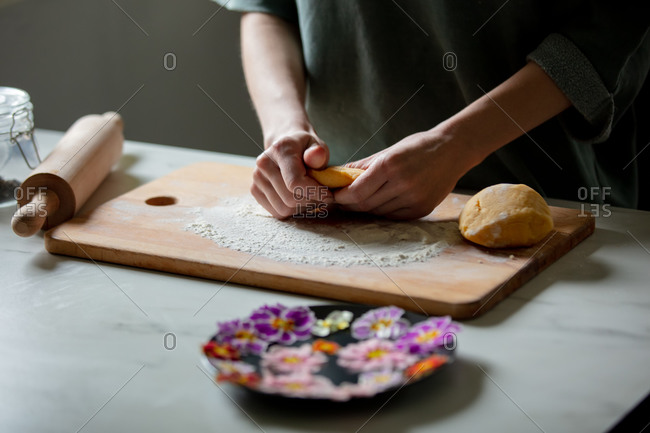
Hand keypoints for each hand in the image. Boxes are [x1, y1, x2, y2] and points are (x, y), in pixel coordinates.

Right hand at [251, 130, 333, 218]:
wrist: (286, 147)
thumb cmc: (305, 148)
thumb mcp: (317, 146)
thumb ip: (319, 153)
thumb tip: (316, 155)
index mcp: (280, 149)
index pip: (295, 182)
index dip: (314, 193)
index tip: (328, 195)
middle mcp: (264, 163)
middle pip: (290, 198)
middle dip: (311, 201)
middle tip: (322, 195)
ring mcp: (257, 177)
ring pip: (284, 208)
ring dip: (302, 207)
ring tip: (310, 196)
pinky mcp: (254, 190)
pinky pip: (277, 212)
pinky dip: (292, 210)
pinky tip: (298, 198)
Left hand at [334, 129, 475, 218]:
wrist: (453, 150)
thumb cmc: (418, 147)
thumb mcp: (389, 150)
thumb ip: (363, 165)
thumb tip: (337, 175)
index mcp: (390, 165)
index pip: (356, 191)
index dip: (341, 197)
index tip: (334, 195)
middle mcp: (402, 184)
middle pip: (365, 204)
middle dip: (349, 204)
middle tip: (342, 201)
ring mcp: (413, 199)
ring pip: (378, 212)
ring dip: (365, 208)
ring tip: (360, 200)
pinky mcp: (421, 209)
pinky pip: (393, 216)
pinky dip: (383, 211)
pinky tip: (380, 203)